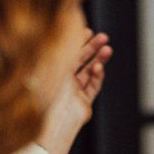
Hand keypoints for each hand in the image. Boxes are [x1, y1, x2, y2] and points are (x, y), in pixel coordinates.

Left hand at [36, 29, 112, 153]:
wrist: (54, 122)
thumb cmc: (46, 96)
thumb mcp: (50, 67)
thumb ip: (58, 50)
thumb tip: (63, 31)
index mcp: (51, 72)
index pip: (66, 52)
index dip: (77, 41)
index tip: (87, 30)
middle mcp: (62, 82)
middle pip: (81, 60)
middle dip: (93, 48)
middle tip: (104, 37)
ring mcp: (73, 92)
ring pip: (90, 72)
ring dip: (99, 59)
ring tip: (108, 49)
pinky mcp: (83, 103)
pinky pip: (94, 86)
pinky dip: (98, 75)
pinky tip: (99, 67)